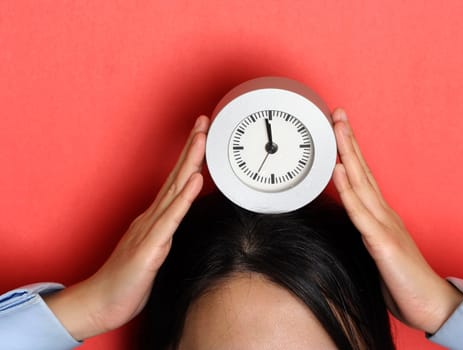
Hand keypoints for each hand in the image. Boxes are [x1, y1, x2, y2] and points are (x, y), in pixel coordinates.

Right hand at [44, 115, 209, 339]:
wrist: (102, 303)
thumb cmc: (129, 279)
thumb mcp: (155, 249)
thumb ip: (167, 231)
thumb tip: (182, 219)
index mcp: (155, 218)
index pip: (177, 182)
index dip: (191, 158)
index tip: (203, 136)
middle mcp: (153, 217)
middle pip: (176, 177)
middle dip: (192, 148)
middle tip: (203, 121)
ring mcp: (150, 230)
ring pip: (174, 191)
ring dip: (190, 163)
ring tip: (202, 138)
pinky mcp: (149, 249)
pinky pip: (170, 221)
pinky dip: (184, 199)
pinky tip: (194, 181)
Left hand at [331, 108, 462, 333]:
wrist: (430, 305)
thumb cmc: (401, 279)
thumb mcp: (377, 248)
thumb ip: (364, 231)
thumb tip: (347, 220)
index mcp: (380, 215)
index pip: (362, 177)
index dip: (349, 152)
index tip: (337, 130)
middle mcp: (382, 213)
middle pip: (362, 170)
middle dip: (348, 140)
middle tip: (337, 113)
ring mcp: (384, 225)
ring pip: (361, 183)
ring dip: (347, 153)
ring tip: (336, 128)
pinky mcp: (383, 243)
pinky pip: (361, 213)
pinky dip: (348, 190)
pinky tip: (339, 170)